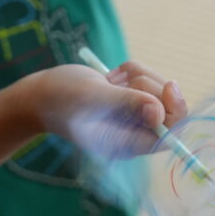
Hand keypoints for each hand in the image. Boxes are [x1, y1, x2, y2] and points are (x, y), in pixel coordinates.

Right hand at [29, 61, 186, 157]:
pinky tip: (110, 77)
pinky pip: (148, 79)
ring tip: (110, 80)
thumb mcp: (93, 98)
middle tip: (121, 82)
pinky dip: (132, 71)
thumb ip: (126, 103)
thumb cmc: (59, 99)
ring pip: (160, 89)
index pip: (169, 136)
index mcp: (127, 144)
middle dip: (151, 87)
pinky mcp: (131, 98)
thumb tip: (159, 114)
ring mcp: (134, 116)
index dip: (175, 111)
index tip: (169, 87)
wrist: (39, 94)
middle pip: (169, 109)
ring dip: (139, 76)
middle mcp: (134, 133)